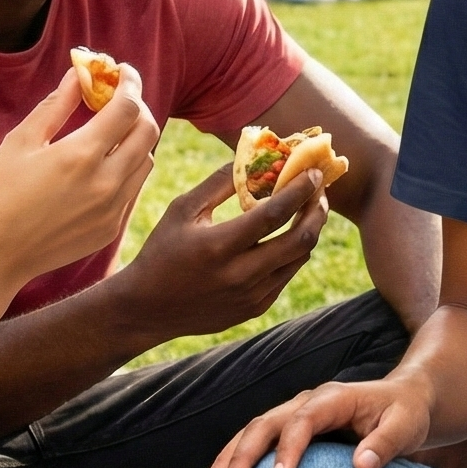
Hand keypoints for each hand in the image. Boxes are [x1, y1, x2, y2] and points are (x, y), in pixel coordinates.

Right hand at [0, 69, 158, 289]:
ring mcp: (113, 209)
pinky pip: (133, 188)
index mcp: (81, 156)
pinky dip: (127, 168)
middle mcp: (106, 183)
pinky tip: (101, 166)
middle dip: (137, 107)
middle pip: (148, 131)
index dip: (129, 82)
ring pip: (146, 159)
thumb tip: (79, 75)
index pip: (128, 107)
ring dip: (134, 139)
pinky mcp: (111, 228)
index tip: (122, 71)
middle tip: (117, 99)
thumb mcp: (20, 143)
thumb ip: (55, 106)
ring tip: (108, 132)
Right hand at [113, 163, 329, 339]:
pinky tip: (289, 234)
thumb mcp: (182, 210)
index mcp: (218, 246)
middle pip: (299, 240)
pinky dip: (294, 252)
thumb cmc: (162, 251)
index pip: (274, 214)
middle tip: (320, 190)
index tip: (314, 172)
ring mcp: (250, 296)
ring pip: (299, 258)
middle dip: (317, 210)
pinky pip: (287, 275)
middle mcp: (239, 275)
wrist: (146, 309)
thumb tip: (251, 158)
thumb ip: (218, 183)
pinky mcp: (254, 308)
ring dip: (310, 230)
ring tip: (309, 208)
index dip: (300, 190)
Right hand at [199, 372, 430, 467]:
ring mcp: (294, 413)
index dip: (288, 449)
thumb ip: (387, 443)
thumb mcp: (407, 425)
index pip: (303, 420)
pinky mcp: (288, 430)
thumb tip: (362, 466)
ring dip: (228, 459)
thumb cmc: (405, 415)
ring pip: (252, 431)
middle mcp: (307, 402)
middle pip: (266, 423)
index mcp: (334, 398)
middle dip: (243, 455)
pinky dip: (233, 461)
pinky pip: (254, 442)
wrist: (402, 400)